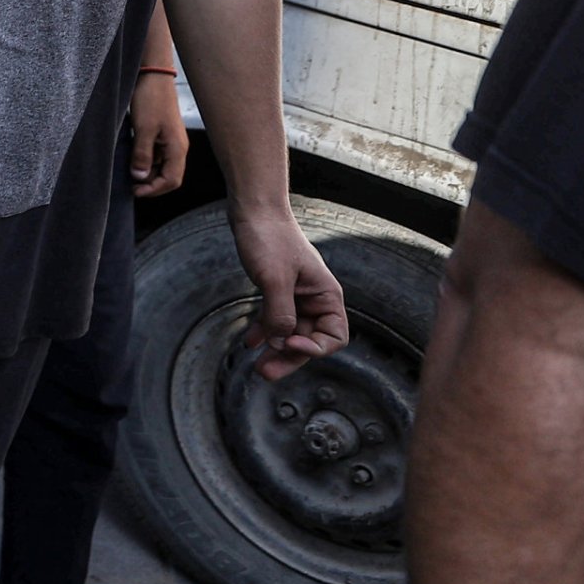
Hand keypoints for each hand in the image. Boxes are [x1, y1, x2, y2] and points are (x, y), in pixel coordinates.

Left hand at [128, 75, 189, 197]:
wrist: (152, 74)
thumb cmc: (151, 99)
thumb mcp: (143, 129)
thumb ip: (142, 155)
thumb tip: (140, 177)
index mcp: (177, 148)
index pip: (172, 181)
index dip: (154, 190)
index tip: (135, 191)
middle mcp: (177, 146)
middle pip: (168, 176)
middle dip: (151, 184)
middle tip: (131, 184)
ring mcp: (169, 140)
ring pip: (161, 165)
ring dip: (147, 172)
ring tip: (129, 171)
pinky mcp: (161, 132)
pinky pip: (156, 153)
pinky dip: (145, 159)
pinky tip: (131, 157)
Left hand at [232, 205, 349, 380]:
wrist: (253, 210)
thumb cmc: (269, 238)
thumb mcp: (275, 278)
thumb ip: (281, 313)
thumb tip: (283, 343)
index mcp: (326, 295)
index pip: (333, 336)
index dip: (314, 349)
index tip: (288, 345)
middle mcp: (315, 299)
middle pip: (309, 340)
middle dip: (290, 358)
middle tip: (265, 373)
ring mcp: (296, 296)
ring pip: (290, 333)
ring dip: (276, 350)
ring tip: (258, 367)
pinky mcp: (277, 291)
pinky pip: (275, 319)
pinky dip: (264, 331)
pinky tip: (250, 342)